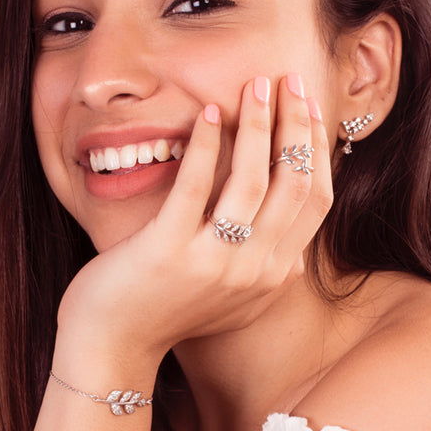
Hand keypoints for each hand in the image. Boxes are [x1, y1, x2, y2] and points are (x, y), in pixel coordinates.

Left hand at [55, 73, 332, 369]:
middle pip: (294, 183)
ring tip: (255, 86)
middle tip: (290, 82)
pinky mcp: (170, 251)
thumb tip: (297, 253)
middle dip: (297, 125)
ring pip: (255, 180)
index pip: (316, 201)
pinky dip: (205, 144)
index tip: (311, 110)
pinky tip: (207, 111)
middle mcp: (254, 271)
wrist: (113, 348)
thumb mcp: (234, 301)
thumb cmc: (167, 312)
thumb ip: (266, 272)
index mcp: (274, 276)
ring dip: (260, 124)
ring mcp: (214, 263)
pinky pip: (197, 186)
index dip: (318, 150)